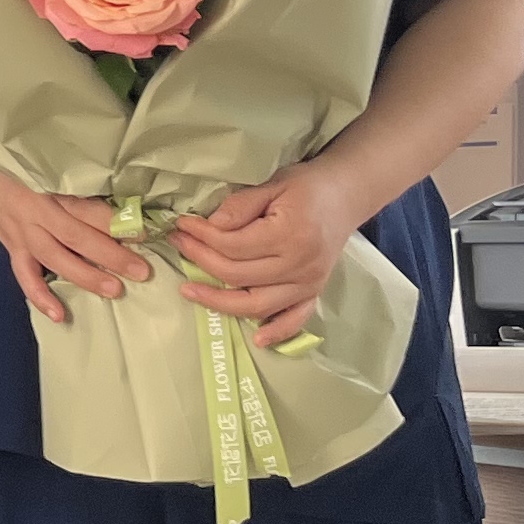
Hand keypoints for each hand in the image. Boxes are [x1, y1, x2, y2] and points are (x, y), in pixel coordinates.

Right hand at [0, 181, 147, 326]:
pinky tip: (59, 315)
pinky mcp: (13, 251)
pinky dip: (41, 297)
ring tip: (113, 290)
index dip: (116, 222)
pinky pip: (26, 278)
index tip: (146, 234)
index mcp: (51, 190)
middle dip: (110, 255)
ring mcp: (23, 235)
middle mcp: (36, 213)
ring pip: (54, 258)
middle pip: (75, 236)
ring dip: (84, 276)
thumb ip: (84, 191)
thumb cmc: (29, 172)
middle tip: (140, 271)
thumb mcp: (55, 171)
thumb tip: (127, 210)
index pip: (87, 209)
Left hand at [173, 168, 356, 346]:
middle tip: (178, 244)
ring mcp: (308, 284)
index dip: (201, 236)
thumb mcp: (272, 185)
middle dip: (200, 260)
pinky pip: (294, 319)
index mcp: (290, 235)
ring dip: (218, 302)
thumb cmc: (306, 188)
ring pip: (257, 304)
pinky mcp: (314, 293)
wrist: (345, 197)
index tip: (182, 226)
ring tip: (188, 290)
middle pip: (237, 275)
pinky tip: (258, 339)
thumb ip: (241, 206)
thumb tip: (211, 225)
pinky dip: (277, 331)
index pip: (233, 245)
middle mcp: (300, 265)